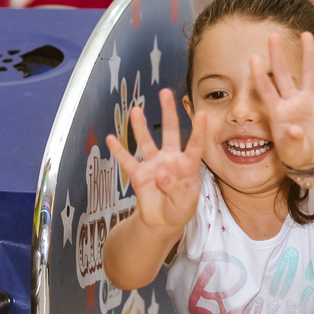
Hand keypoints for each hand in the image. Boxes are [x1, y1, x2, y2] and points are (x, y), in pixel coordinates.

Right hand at [106, 88, 206, 232]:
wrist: (163, 221)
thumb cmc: (179, 208)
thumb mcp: (185, 203)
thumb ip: (176, 189)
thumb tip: (161, 174)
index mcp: (187, 165)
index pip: (195, 145)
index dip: (199, 130)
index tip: (202, 113)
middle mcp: (170, 159)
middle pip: (170, 131)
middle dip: (168, 112)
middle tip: (165, 92)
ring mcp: (153, 165)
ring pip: (146, 142)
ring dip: (140, 127)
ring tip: (136, 110)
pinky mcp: (138, 175)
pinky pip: (127, 161)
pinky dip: (118, 150)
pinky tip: (111, 138)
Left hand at [251, 32, 313, 170]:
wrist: (312, 159)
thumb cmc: (295, 154)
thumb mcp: (290, 151)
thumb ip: (291, 140)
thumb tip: (294, 130)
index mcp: (278, 111)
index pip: (266, 90)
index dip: (259, 75)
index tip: (253, 58)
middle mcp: (292, 101)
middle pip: (283, 74)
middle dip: (278, 56)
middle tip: (273, 36)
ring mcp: (309, 100)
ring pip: (308, 73)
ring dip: (308, 54)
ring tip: (307, 35)